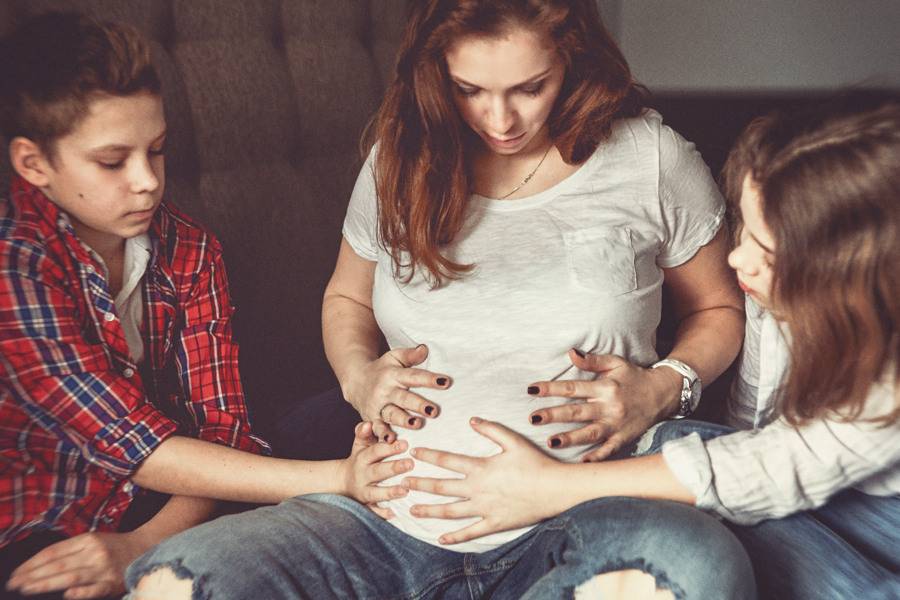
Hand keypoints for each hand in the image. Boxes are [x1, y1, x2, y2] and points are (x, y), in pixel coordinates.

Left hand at [6, 530, 152, 598]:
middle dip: (33, 575)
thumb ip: (71, 550)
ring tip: (27, 589)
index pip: (53, 552)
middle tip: (14, 584)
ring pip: (71, 577)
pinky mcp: (112, 583)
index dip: (32, 563)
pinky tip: (67, 594)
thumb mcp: (94, 540)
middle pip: (58, 564)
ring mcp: (104, 569)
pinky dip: (81, 592)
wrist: (147, 547)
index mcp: (88, 540)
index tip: (16, 573)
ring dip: (46, 584)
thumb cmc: (115, 546)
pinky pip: (95, 589)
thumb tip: (41, 564)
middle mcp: (94, 553)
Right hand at [340, 421, 413, 518]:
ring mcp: (362, 492)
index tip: (405, 444)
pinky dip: (382, 513)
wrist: (342, 482)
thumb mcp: (360, 445)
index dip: (389, 448)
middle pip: (377, 471)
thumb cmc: (359, 459)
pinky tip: (395, 513)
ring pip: (375, 493)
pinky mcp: (364, 506)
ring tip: (405, 490)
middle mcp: (361, 475)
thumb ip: (364, 433)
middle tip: (410, 463)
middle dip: (393, 468)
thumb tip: (368, 423)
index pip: (375, 451)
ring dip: (389, 492)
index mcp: (362, 458)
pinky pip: (372, 512)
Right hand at [344, 344, 448, 441]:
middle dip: (418, 404)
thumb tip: (425, 349)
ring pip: (391, 414)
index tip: (445, 382)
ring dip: (404, 420)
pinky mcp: (372, 418)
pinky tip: (391, 441)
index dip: (429, 379)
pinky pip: (377, 428)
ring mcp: (377, 406)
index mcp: (393, 374)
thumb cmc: (382, 369)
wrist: (355, 380)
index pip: (414, 376)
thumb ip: (410, 355)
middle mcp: (385, 390)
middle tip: (433, 411)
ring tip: (417, 424)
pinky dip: (383, 435)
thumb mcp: (394, 357)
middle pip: (403, 398)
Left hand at [402, 417, 570, 544]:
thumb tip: (471, 420)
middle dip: (420, 484)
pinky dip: (454, 537)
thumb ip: (491, 429)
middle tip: (402, 483)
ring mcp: (485, 508)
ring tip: (413, 510)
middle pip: (442, 487)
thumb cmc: (536, 463)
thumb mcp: (513, 441)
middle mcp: (478, 489)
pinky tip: (440, 539)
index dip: (428, 456)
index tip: (413, 454)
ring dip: (430, 511)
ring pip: (450, 511)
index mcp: (481, 467)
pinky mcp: (494, 523)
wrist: (556, 488)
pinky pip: (470, 532)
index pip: (448, 460)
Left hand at [527, 350, 680, 460]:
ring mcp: (617, 424)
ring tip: (551, 441)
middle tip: (532, 418)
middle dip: (553, 415)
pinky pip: (609, 450)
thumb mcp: (615, 363)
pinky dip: (597, 457)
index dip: (550, 388)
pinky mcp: (624, 438)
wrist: (664, 393)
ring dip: (570, 438)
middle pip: (577, 412)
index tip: (531, 390)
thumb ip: (592, 361)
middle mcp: (609, 406)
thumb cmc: (634, 377)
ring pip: (590, 433)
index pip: (572, 388)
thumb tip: (571, 353)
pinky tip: (582, 463)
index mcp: (604, 387)